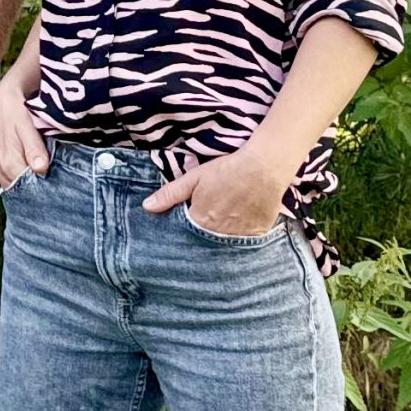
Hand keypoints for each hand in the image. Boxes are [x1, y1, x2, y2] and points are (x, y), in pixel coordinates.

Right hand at [0, 74, 50, 188]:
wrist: (2, 99)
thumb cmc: (16, 110)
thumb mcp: (25, 126)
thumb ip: (34, 148)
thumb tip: (41, 169)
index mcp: (10, 163)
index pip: (29, 188)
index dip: (45, 191)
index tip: (61, 191)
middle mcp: (3, 169)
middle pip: (24, 191)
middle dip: (41, 191)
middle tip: (61, 191)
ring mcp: (1, 169)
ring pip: (19, 187)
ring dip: (33, 187)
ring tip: (53, 187)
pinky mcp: (2, 165)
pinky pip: (14, 181)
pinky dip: (26, 182)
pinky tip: (39, 180)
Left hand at [141, 148, 294, 236]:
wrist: (263, 168)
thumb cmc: (227, 170)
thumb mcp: (194, 178)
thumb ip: (170, 194)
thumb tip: (146, 207)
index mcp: (200, 221)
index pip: (186, 234)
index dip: (186, 228)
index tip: (188, 223)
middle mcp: (218, 234)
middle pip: (205, 241)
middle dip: (203, 235)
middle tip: (210, 219)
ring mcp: (239, 237)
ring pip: (225, 243)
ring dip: (222, 236)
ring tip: (226, 220)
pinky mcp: (257, 235)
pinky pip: (245, 241)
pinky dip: (241, 235)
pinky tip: (241, 222)